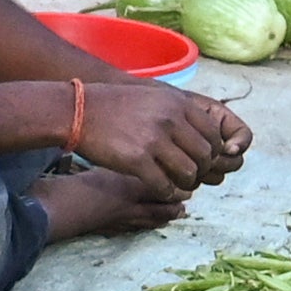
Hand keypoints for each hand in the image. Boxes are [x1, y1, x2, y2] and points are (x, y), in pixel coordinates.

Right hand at [67, 79, 250, 195]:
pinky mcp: (137, 160)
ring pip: (189, 173)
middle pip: (206, 155)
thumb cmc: (114, 106)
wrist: (77, 111)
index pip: (213, 134)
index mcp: (178, 104)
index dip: (212, 151)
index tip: (201, 159)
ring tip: (179, 184)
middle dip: (202, 170)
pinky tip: (162, 190)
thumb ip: (178, 113)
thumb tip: (202, 135)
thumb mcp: (153, 98)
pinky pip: (165, 185)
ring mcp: (154, 141)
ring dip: (187, 183)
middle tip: (191, 175)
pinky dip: (168, 192)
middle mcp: (170, 120)